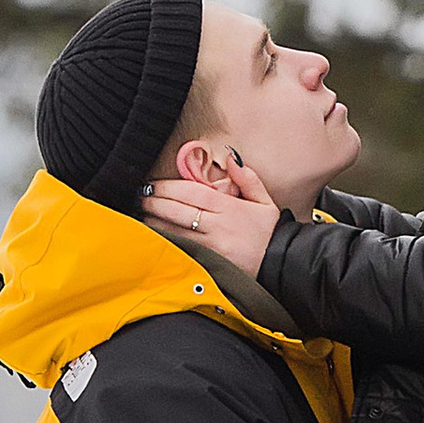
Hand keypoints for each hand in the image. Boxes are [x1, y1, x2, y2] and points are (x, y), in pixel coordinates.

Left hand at [142, 157, 282, 278]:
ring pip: (175, 232)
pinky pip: (182, 251)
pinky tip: (154, 238)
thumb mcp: (264, 201)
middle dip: (155, 202)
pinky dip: (166, 243)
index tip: (152, 184)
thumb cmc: (270, 232)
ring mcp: (212, 248)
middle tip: (140, 196)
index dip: (168, 187)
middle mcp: (218, 227)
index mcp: (230, 208)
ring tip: (142, 215)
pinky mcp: (209, 264)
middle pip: (178, 211)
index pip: (192, 193)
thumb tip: (230, 158)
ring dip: (155, 223)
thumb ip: (247, 178)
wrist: (282, 265)